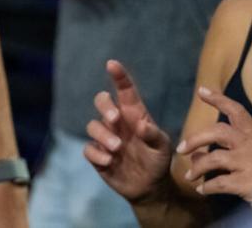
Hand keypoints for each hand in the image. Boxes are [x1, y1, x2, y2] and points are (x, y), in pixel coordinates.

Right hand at [83, 60, 173, 202]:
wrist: (149, 188)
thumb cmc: (157, 160)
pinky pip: (89, 149)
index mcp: (133, 115)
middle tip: (115, 119)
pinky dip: (97, 153)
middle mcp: (117, 122)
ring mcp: (105, 138)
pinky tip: (109, 161)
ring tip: (117, 148)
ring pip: (93, 125)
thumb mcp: (162, 148)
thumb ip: (153, 135)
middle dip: (104, 106)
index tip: (112, 64)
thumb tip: (140, 125)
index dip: (119, 76)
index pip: (125, 91)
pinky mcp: (98, 155)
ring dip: (103, 135)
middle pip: (102, 101)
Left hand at [177, 88, 251, 207]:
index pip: (237, 111)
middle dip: (195, 139)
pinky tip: (202, 190)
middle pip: (218, 131)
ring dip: (197, 168)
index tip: (201, 90)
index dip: (219, 99)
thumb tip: (195, 153)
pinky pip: (219, 182)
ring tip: (189, 177)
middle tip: (181, 149)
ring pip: (214, 158)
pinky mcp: (251, 184)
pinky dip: (207, 187)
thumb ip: (228, 150)